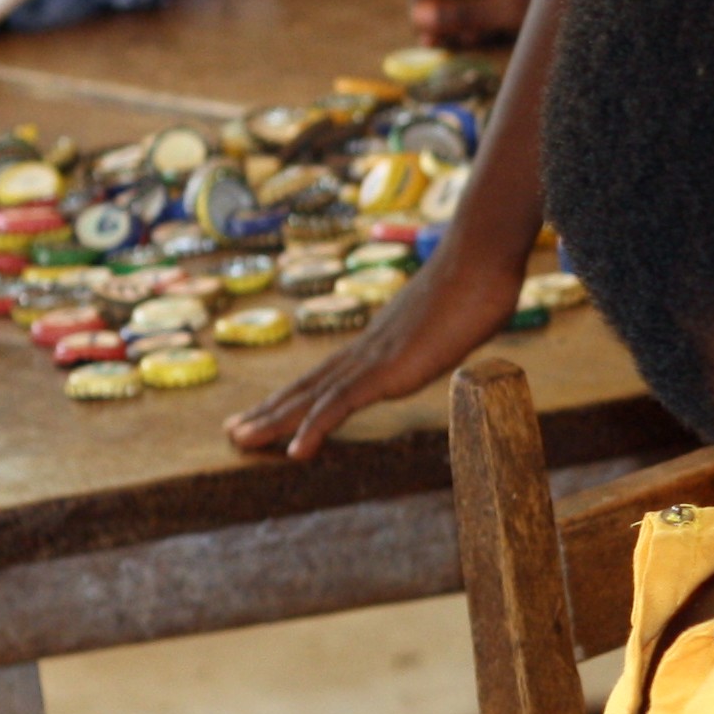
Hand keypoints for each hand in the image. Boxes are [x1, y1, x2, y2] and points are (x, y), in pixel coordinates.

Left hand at [225, 231, 523, 457]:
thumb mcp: (458, 320)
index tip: (271, 409)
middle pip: (307, 385)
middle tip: (233, 431)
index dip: (297, 394)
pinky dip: (314, 429)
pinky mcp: (385, 371)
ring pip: (311, 396)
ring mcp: (372, 359)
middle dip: (269, 410)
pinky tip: (295, 453)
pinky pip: (340, 406)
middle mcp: (366, 349)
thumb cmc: (481, 285)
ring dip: (273, 420)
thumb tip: (454, 331)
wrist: (481, 261)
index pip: (328, 374)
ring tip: (239, 440)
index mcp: (380, 341)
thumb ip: (443, 333)